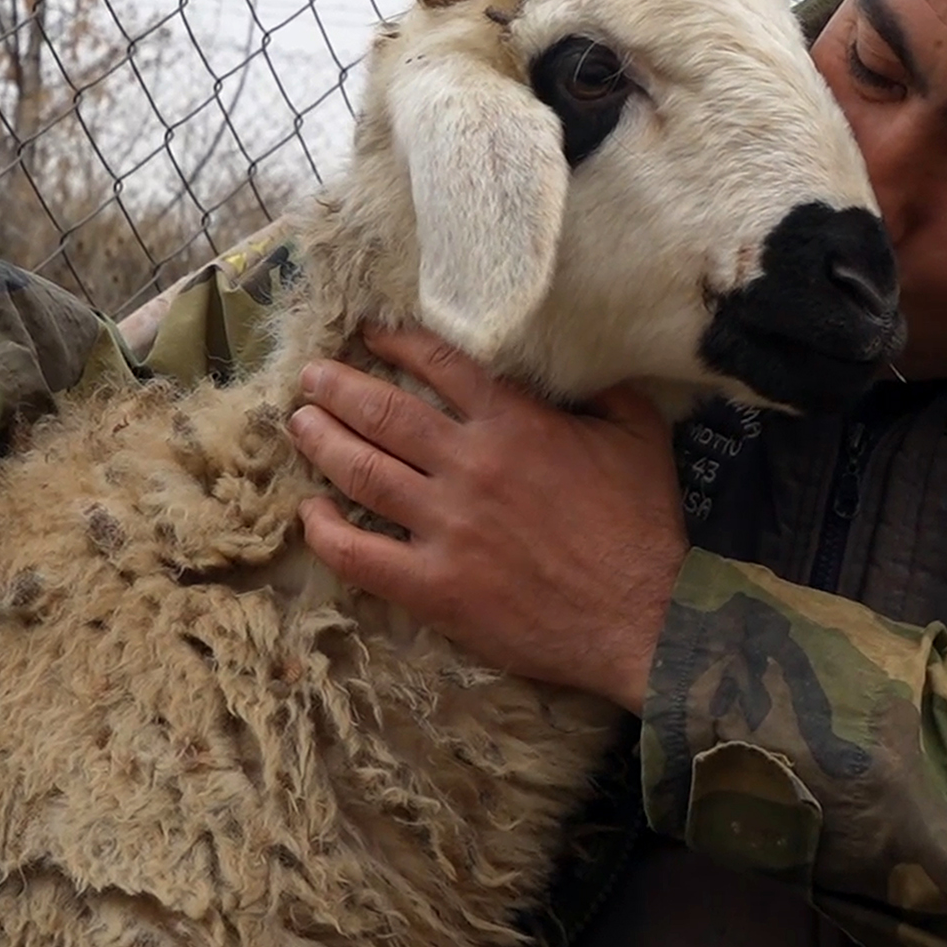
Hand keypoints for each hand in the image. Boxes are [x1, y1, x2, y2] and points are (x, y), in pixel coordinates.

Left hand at [288, 325, 688, 712]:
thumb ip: (600, 387)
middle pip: (382, 412)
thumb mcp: (637, 432)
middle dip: (337, 386)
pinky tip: (310, 514)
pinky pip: (360, 554)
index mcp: (515, 422)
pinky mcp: (434, 586)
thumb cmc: (645, 523)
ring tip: (299, 423)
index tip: (369, 332)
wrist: (646, 615)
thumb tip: (573, 358)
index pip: (439, 364)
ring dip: (321, 441)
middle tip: (311, 376)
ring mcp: (446, 527)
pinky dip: (326, 531)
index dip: (395, 341)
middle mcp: (470, 465)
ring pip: (361, 471)